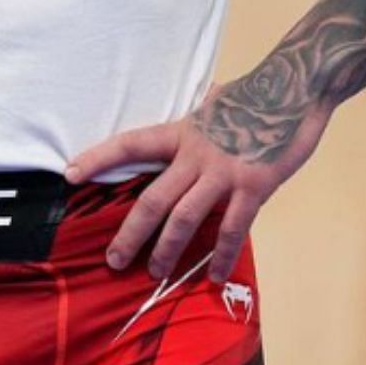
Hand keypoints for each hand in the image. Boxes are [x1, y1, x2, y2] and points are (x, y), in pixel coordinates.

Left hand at [66, 80, 329, 283]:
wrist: (296, 90)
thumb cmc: (255, 97)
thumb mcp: (215, 103)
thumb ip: (200, 117)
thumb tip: (199, 104)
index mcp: (181, 132)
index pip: (130, 145)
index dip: (98, 158)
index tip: (69, 173)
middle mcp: (196, 154)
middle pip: (153, 198)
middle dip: (131, 233)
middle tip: (114, 260)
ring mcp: (224, 172)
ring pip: (186, 218)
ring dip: (168, 250)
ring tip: (155, 273)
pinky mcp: (254, 187)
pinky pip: (233, 228)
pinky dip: (221, 254)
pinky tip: (211, 275)